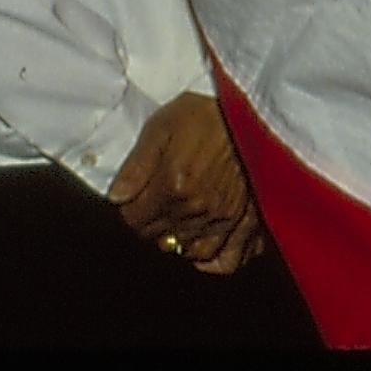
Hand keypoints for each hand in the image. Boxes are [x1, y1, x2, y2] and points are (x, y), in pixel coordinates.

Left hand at [107, 90, 262, 274]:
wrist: (255, 110)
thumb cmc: (207, 113)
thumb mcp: (162, 125)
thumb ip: (136, 164)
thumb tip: (115, 197)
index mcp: (172, 186)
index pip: (133, 220)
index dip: (129, 209)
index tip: (134, 199)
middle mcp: (196, 210)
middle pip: (158, 237)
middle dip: (150, 224)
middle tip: (155, 207)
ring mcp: (225, 219)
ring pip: (188, 251)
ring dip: (177, 241)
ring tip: (177, 224)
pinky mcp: (249, 221)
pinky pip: (227, 259)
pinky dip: (212, 261)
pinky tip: (203, 248)